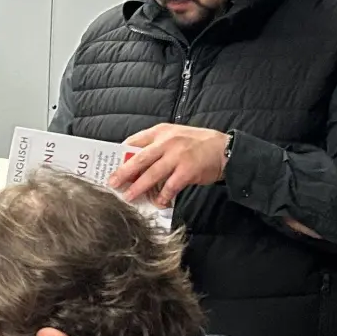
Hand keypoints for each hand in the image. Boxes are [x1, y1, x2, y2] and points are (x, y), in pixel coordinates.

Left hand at [107, 124, 229, 206]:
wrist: (226, 150)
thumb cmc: (198, 145)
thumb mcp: (174, 137)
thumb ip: (156, 147)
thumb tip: (135, 165)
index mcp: (161, 132)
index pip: (134, 141)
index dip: (120, 154)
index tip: (110, 166)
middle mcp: (167, 142)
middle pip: (139, 159)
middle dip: (123, 173)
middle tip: (112, 183)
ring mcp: (177, 155)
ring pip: (151, 174)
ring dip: (138, 187)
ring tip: (128, 197)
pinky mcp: (188, 170)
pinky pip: (170, 186)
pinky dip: (162, 196)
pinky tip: (158, 203)